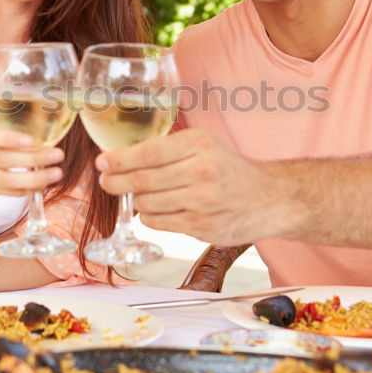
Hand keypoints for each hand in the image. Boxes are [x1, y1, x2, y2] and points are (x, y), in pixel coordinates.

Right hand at [0, 116, 63, 196]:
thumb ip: (14, 122)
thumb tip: (51, 118)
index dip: (11, 139)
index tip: (32, 141)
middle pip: (3, 159)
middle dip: (33, 158)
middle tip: (58, 155)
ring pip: (6, 180)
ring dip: (34, 178)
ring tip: (56, 173)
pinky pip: (7, 192)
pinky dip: (27, 189)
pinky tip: (42, 183)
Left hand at [95, 129, 285, 245]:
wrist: (269, 198)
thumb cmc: (229, 170)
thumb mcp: (204, 145)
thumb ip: (167, 149)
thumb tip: (119, 158)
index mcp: (198, 144)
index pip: (147, 152)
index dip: (118, 160)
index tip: (102, 163)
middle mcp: (201, 171)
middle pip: (141, 180)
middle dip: (116, 182)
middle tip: (106, 182)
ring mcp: (201, 202)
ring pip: (146, 204)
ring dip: (138, 201)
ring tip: (145, 195)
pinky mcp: (201, 228)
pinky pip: (158, 223)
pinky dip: (151, 217)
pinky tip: (161, 209)